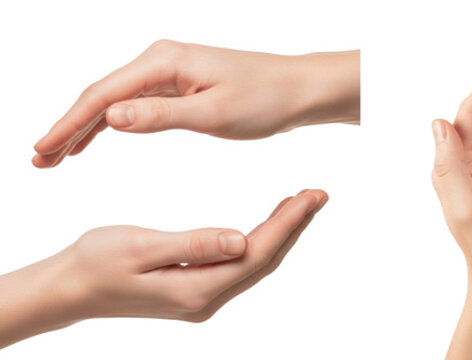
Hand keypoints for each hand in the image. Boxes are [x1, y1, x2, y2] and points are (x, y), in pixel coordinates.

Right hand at [0, 189, 327, 347]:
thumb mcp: (140, 247)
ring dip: (279, 233)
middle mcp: (205, 300)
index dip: (288, 223)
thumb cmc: (93, 263)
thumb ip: (193, 244)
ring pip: (253, 263)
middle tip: (319, 193)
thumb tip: (241, 240)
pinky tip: (266, 224)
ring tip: (301, 203)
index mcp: (196, 290)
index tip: (311, 195)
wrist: (66, 289)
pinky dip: (258, 241)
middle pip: (263, 260)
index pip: (256, 253)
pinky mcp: (194, 290)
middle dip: (293, 226)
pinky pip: (238, 266)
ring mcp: (201, 299)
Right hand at [32, 40, 359, 167]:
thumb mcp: (214, 115)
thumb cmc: (266, 100)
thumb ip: (161, 117)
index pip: (102, 96)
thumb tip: (110, 119)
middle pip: (100, 96)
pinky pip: (134, 104)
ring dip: (83, 128)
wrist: (300, 90)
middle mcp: (161, 60)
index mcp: (164, 63)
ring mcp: (169, 71)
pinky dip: (111, 124)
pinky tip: (92, 141)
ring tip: (56, 157)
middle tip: (39, 161)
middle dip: (67, 128)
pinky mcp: (179, 84)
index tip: (43, 152)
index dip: (69, 125)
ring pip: (114, 101)